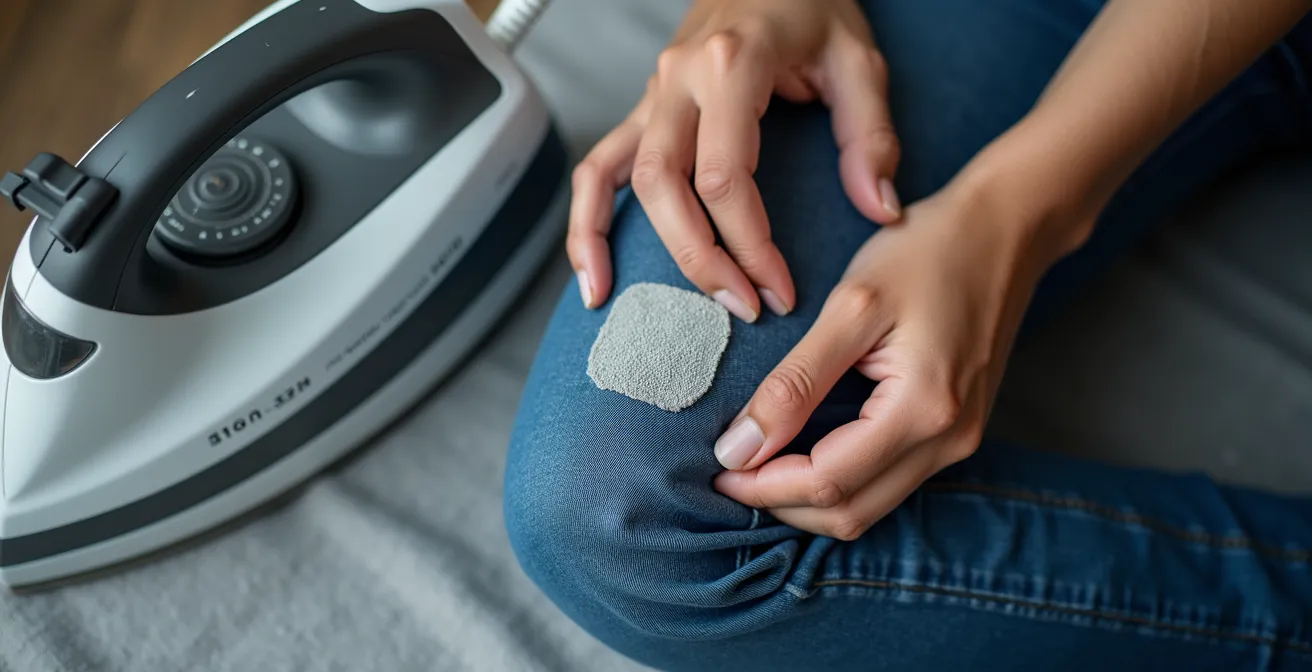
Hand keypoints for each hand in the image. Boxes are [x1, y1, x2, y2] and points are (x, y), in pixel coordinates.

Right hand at [567, 0, 903, 320]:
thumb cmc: (813, 7)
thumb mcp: (858, 60)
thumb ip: (869, 137)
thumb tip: (878, 209)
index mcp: (731, 63)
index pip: (725, 176)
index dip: (750, 244)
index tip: (780, 289)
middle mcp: (679, 78)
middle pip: (668, 187)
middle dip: (702, 258)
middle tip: (742, 307)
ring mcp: (652, 93)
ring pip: (625, 181)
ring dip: (641, 250)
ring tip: (659, 312)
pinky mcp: (643, 110)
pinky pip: (597, 169)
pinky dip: (584, 225)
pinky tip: (594, 278)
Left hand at [710, 155, 1083, 539]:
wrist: (1005, 230)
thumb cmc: (927, 251)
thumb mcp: (849, 307)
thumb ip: (794, 382)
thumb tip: (740, 446)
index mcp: (924, 409)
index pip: (828, 482)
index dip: (764, 486)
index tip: (716, 468)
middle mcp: (949, 441)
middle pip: (849, 512)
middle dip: (781, 502)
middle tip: (727, 472)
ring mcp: (958, 443)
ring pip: (868, 507)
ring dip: (807, 498)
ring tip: (755, 465)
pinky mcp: (955, 433)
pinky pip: (887, 482)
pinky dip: (837, 480)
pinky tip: (799, 451)